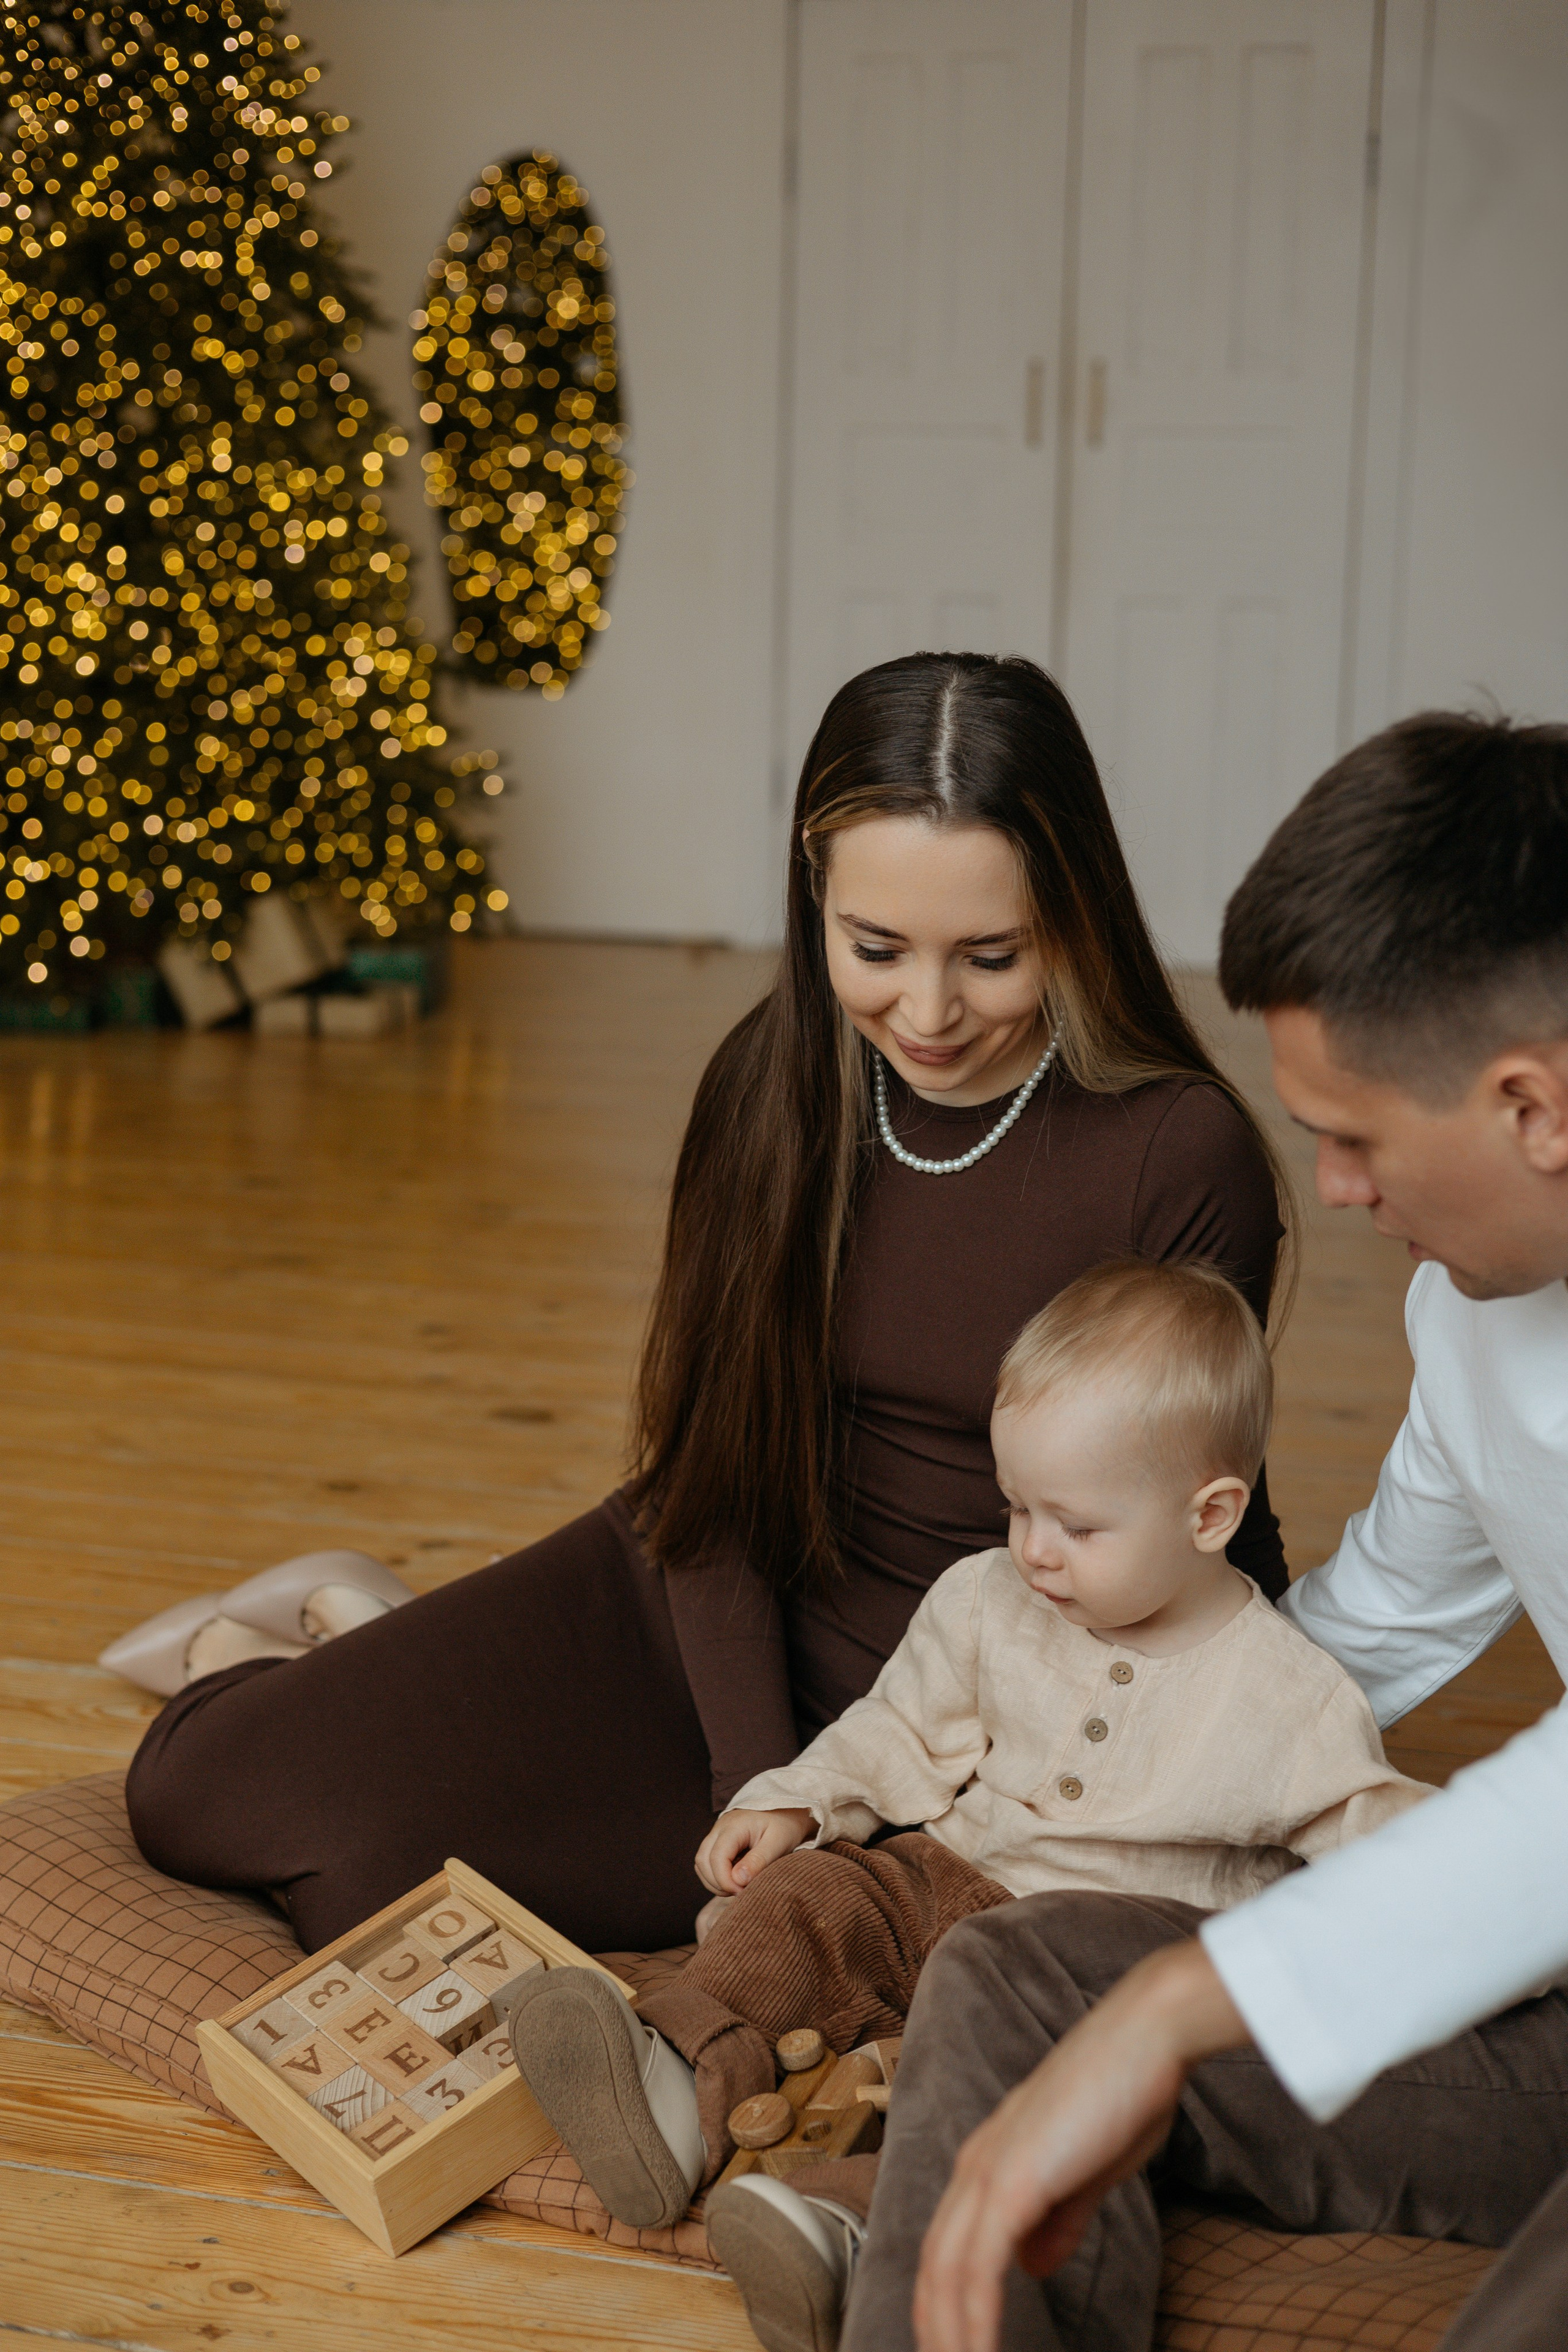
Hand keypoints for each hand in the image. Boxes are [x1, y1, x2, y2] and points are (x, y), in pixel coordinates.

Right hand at [695, 1807, 815, 1894]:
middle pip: (703, 1860)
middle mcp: (720, 1827)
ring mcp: (717, 1833)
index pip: (716, 1857)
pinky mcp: (719, 1841)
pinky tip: (735, 1880)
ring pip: (702, 1862)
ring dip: (715, 1881)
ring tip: (738, 1888)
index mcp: (734, 1826)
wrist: (787, 1810)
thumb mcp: (778, 1843)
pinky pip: (707, 1862)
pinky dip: (716, 1876)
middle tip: (741, 1892)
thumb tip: (737, 1880)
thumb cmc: (784, 1825)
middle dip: (718, 1883)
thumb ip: (758, 1861)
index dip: (725, 1881)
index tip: (743, 1892)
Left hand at [914, 1939, 1247, 2351]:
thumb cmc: (1127, 2091)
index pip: (947, 2246)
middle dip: (936, 2328)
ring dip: (951, 2334)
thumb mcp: (1090, 2169)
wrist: (1148, 2034)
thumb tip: (1031, 2266)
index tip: (954, 2346)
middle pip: (933, 2267)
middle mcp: (976, 2163)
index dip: (944, 2302)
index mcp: (990, 2157)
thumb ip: (1058, 2217)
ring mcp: (989, 2170)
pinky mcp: (1011, 2180)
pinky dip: (974, 2320)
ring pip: (947, 2274)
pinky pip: (978, 2268)